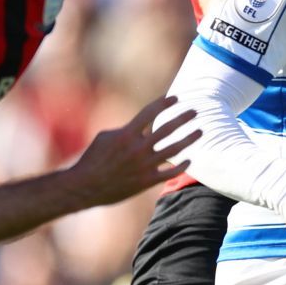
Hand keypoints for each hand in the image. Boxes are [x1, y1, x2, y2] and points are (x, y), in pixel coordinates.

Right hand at [70, 96, 199, 206]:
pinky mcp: (146, 181)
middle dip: (184, 117)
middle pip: (168, 128)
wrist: (85, 186)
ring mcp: (144, 165)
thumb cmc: (93, 159)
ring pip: (174, 149)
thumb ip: (126, 129)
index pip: (151, 112)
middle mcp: (138, 148)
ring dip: (189, 139)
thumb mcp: (105, 137)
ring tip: (200, 131)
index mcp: (127, 133)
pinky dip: (181, 166)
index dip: (165, 103)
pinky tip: (190, 160)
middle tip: (196, 111)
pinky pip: (170, 172)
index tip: (176, 97)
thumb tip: (141, 126)